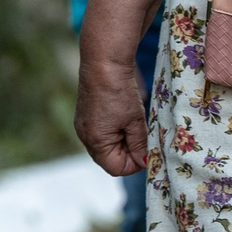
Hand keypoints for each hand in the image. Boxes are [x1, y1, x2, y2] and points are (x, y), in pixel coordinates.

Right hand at [76, 50, 148, 177]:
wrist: (103, 62)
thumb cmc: (118, 91)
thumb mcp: (135, 120)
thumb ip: (139, 144)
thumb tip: (144, 161)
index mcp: (95, 141)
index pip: (117, 168)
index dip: (135, 163)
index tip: (148, 149)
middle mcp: (85, 136)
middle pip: (110, 159)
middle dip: (129, 152)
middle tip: (143, 135)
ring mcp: (83, 126)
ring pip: (107, 145)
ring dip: (123, 140)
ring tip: (134, 122)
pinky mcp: (85, 116)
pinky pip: (102, 132)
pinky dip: (115, 130)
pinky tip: (124, 114)